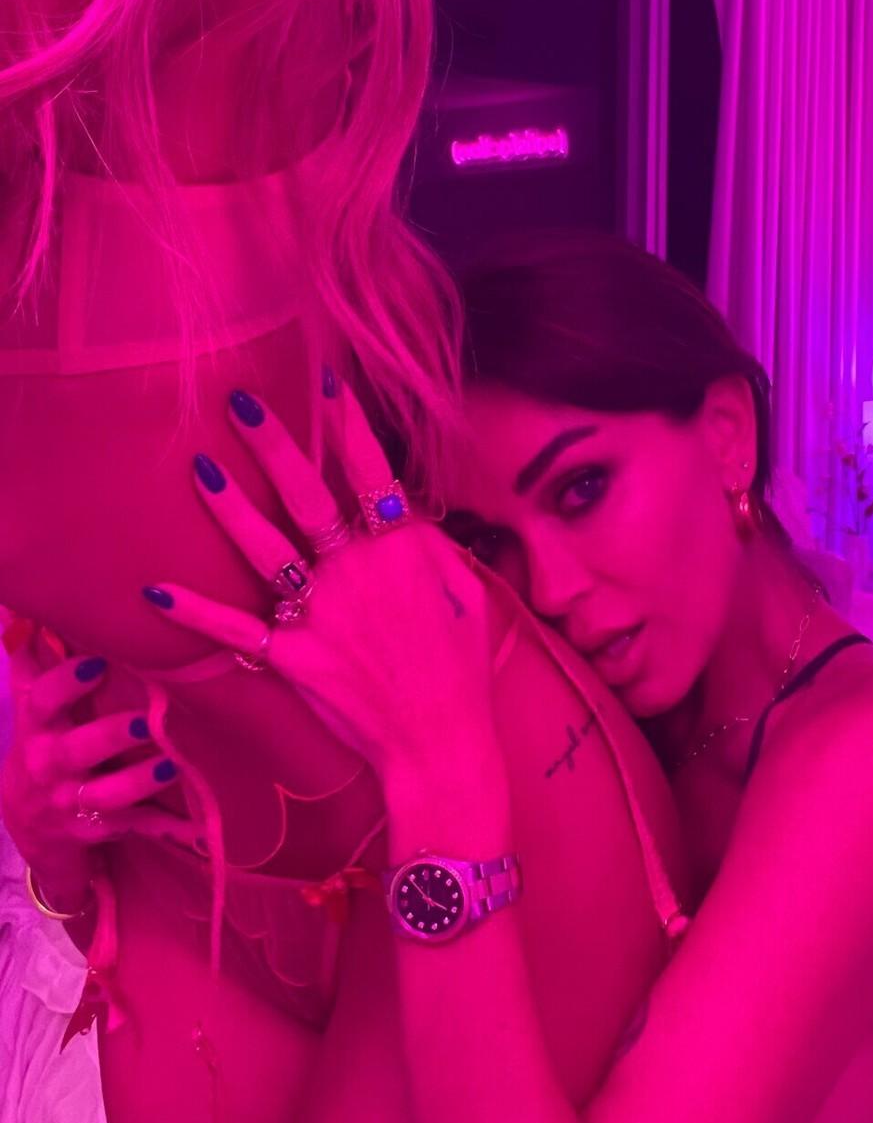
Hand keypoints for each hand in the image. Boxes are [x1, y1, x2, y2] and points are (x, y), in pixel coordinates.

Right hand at [1, 654, 197, 911]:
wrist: (28, 822)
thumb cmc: (42, 744)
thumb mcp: (31, 704)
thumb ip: (32, 657)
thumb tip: (20, 606)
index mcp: (37, 727)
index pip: (44, 701)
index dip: (66, 682)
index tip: (97, 663)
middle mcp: (50, 765)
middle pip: (77, 751)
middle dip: (111, 735)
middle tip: (147, 721)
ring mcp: (72, 802)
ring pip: (106, 794)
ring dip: (140, 781)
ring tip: (173, 765)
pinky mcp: (96, 829)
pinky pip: (134, 828)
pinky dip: (166, 828)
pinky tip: (198, 829)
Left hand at [139, 377, 496, 787]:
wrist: (440, 742)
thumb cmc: (462, 670)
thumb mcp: (469, 596)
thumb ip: (433, 550)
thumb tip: (405, 514)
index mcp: (402, 551)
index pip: (370, 473)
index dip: (347, 424)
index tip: (324, 380)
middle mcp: (356, 571)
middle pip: (307, 494)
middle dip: (273, 443)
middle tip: (239, 400)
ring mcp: (320, 613)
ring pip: (264, 547)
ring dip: (229, 506)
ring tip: (199, 467)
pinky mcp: (292, 656)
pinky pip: (233, 628)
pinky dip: (192, 611)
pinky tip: (153, 588)